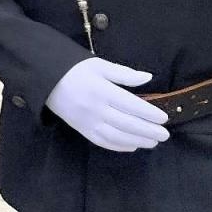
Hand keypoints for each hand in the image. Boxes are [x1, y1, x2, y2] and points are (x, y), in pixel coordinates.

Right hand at [44, 57, 169, 151]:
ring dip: (137, 141)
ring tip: (153, 142)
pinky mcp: (82, 130)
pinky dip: (120, 146)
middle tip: (165, 134)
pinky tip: (133, 145)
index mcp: (101, 90)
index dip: (149, 113)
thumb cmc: (75, 69)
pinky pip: (103, 142)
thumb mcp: (100, 65)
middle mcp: (95, 109)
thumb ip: (124, 73)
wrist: (46, 80)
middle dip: (148, 131)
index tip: (164, 118)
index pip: (130, 105)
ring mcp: (88, 122)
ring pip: (117, 136)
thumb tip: (148, 78)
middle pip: (127, 124)